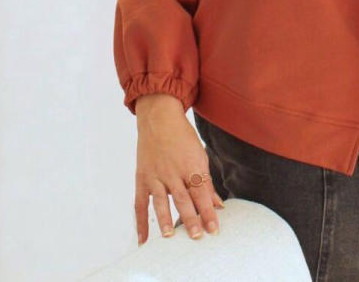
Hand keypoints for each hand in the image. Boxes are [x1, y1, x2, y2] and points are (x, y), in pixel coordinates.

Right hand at [134, 93, 224, 243]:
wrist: (159, 119)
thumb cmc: (183, 138)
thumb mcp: (200, 156)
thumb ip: (207, 183)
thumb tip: (218, 205)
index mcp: (192, 165)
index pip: (202, 192)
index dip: (209, 212)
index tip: (214, 229)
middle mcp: (174, 171)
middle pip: (184, 198)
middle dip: (191, 218)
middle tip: (197, 237)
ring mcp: (156, 175)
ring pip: (162, 201)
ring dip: (166, 220)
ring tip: (171, 236)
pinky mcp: (142, 178)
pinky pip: (140, 203)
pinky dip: (141, 222)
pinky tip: (144, 239)